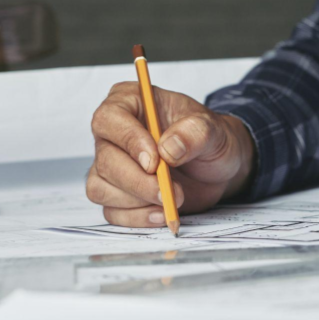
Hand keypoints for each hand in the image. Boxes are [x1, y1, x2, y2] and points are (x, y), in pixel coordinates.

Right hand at [87, 82, 254, 226]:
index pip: (110, 118)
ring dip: (138, 201)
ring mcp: (111, 165)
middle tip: (168, 191)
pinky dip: (137, 217)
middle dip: (138, 181)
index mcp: (129, 102)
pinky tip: (161, 213)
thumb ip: (195, 133)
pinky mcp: (116, 193)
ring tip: (171, 200)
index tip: (154, 161)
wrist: (216, 168)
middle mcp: (113, 134)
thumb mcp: (213, 129)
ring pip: (102, 188)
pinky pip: (112, 211)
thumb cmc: (209, 140)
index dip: (128, 140)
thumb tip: (168, 148)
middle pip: (105, 159)